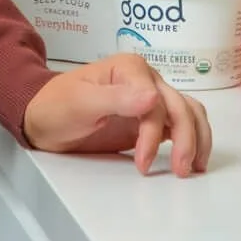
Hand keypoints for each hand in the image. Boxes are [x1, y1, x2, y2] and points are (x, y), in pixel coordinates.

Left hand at [21, 53, 212, 176]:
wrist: (43, 118)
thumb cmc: (57, 106)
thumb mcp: (81, 103)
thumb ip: (116, 99)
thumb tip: (154, 96)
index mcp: (131, 69)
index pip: (156, 102)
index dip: (154, 133)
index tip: (142, 162)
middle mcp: (146, 80)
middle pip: (180, 106)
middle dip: (185, 139)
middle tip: (180, 171)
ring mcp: (150, 99)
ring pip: (188, 112)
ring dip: (196, 138)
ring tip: (194, 169)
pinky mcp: (150, 119)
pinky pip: (180, 124)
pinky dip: (192, 139)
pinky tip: (193, 159)